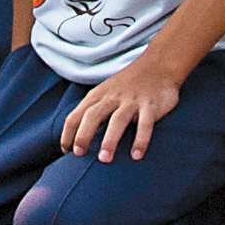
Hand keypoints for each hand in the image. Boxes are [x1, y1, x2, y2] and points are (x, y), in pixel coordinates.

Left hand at [56, 55, 187, 163]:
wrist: (158, 65)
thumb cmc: (127, 85)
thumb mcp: (105, 93)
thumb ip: (91, 111)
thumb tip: (75, 139)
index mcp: (97, 96)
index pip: (76, 115)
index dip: (68, 134)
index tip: (66, 152)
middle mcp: (112, 98)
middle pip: (93, 115)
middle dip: (84, 135)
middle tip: (79, 154)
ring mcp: (132, 101)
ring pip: (118, 120)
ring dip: (110, 139)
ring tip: (104, 159)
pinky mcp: (151, 105)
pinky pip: (145, 123)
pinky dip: (141, 139)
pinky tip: (136, 156)